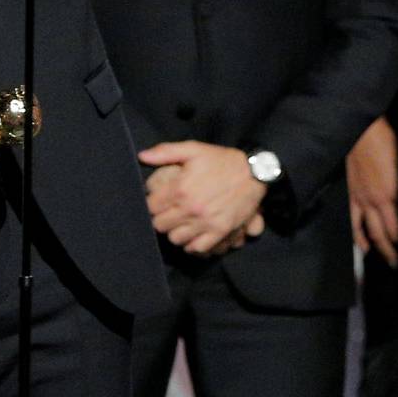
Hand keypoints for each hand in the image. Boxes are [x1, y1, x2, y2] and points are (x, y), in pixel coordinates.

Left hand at [139, 140, 265, 255]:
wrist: (255, 171)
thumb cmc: (222, 160)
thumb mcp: (194, 149)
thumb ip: (165, 152)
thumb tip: (142, 156)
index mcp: (180, 188)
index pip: (151, 207)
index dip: (153, 203)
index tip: (159, 200)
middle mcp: (190, 208)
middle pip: (160, 225)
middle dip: (162, 218)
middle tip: (169, 212)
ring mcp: (206, 222)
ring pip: (176, 238)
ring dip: (175, 231)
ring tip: (181, 223)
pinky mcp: (220, 231)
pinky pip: (197, 247)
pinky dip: (192, 244)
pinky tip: (193, 235)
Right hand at [347, 116, 397, 263]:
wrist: (362, 131)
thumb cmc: (386, 142)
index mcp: (392, 194)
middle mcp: (376, 202)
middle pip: (385, 234)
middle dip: (393, 251)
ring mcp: (361, 200)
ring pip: (369, 231)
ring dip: (377, 248)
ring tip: (385, 259)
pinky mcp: (351, 195)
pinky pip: (353, 221)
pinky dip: (357, 235)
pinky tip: (362, 246)